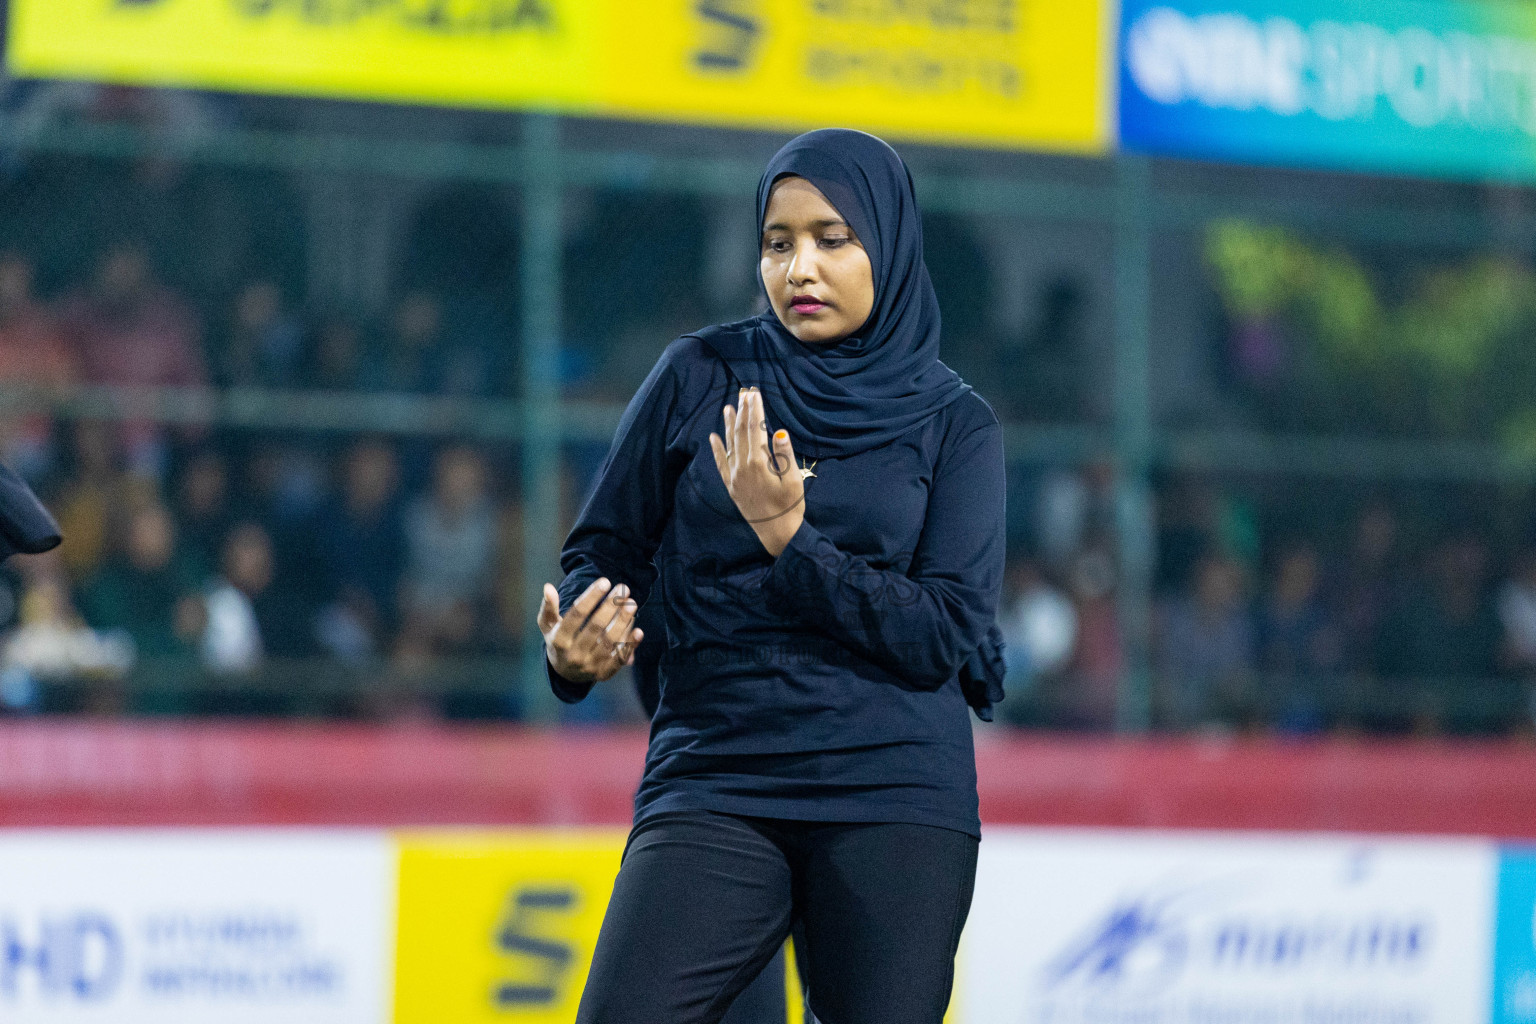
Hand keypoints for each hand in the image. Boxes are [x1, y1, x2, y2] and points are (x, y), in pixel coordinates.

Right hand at [538, 577, 641, 684]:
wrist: (566, 675)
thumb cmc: (558, 641)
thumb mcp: (548, 626)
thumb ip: (548, 607)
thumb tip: (548, 587)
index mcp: (559, 640)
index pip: (576, 615)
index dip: (591, 597)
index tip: (605, 581)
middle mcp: (574, 655)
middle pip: (596, 627)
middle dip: (611, 606)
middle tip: (623, 588)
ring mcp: (590, 666)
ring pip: (610, 642)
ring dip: (623, 621)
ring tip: (632, 603)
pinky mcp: (604, 673)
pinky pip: (619, 659)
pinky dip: (630, 645)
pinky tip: (639, 631)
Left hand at [709, 386, 804, 557]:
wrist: (777, 535)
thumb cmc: (790, 508)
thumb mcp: (793, 481)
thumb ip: (784, 456)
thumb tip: (779, 431)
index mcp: (758, 464)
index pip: (755, 429)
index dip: (755, 409)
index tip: (755, 393)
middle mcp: (742, 468)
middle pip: (741, 433)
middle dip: (744, 411)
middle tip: (744, 392)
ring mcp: (734, 478)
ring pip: (730, 445)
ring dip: (729, 425)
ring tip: (728, 407)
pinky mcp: (731, 487)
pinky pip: (721, 464)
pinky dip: (717, 449)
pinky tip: (713, 437)